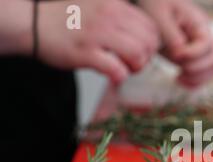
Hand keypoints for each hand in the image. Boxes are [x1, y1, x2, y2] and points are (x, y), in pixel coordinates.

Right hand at [38, 0, 159, 83]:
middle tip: (133, 64)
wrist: (33, 23)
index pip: (151, 27)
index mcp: (115, 5)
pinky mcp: (85, 53)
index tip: (141, 52)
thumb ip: (121, 16)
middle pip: (148, 42)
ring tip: (124, 69)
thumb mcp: (99, 6)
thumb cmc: (67, 20)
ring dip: (135, 67)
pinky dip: (120, 76)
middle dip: (146, 58)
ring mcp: (97, 34)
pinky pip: (117, 69)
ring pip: (137, 54)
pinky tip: (113, 75)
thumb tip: (146, 35)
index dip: (151, 45)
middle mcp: (109, 16)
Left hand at [139, 0, 212, 87]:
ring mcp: (202, 50)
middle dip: (196, 68)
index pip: (207, 44)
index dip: (193, 53)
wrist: (153, 8)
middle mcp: (206, 38)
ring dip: (197, 78)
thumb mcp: (160, 17)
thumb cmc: (156, 7)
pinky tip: (178, 80)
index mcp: (200, 24)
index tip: (176, 54)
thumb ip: (172, 36)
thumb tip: (180, 55)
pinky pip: (204, 76)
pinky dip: (194, 83)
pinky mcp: (195, 60)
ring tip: (178, 76)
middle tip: (178, 64)